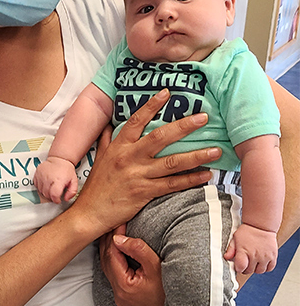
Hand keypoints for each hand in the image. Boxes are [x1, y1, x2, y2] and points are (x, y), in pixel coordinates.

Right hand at [33, 157, 77, 203]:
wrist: (60, 158)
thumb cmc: (66, 170)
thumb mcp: (74, 181)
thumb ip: (72, 192)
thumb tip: (66, 199)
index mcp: (58, 180)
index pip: (54, 195)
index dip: (56, 200)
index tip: (58, 200)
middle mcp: (48, 178)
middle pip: (47, 194)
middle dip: (52, 197)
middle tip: (56, 193)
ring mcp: (41, 176)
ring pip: (41, 191)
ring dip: (46, 192)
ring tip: (51, 187)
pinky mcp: (37, 174)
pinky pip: (36, 185)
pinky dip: (41, 187)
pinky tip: (46, 184)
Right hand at [73, 89, 221, 235]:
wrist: (90, 212)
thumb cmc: (97, 184)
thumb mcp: (99, 157)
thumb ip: (106, 139)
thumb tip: (108, 124)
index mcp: (119, 146)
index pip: (136, 121)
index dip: (151, 106)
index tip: (167, 93)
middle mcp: (129, 157)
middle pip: (160, 137)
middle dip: (184, 126)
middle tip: (203, 118)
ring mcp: (138, 175)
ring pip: (172, 163)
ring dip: (196, 156)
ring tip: (216, 151)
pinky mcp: (144, 193)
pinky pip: (172, 185)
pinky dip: (191, 180)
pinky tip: (206, 175)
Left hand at [99, 224, 164, 305]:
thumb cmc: (170, 288)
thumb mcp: (156, 265)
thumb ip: (137, 249)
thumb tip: (118, 238)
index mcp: (124, 286)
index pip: (112, 255)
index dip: (114, 236)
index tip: (120, 223)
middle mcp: (119, 293)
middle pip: (107, 260)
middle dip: (109, 241)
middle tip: (114, 224)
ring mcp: (120, 295)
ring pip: (108, 266)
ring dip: (110, 249)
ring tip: (114, 232)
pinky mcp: (123, 295)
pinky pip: (112, 272)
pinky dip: (113, 258)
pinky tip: (116, 247)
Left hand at [224, 223, 277, 273]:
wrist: (261, 225)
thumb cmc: (247, 231)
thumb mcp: (235, 238)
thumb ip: (231, 249)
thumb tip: (226, 257)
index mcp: (244, 251)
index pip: (240, 267)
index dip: (238, 268)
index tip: (238, 266)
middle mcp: (255, 255)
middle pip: (249, 270)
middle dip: (246, 269)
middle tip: (245, 263)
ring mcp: (265, 256)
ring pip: (260, 271)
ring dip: (255, 269)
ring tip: (253, 262)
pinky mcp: (273, 256)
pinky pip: (269, 268)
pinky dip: (265, 267)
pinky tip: (261, 262)